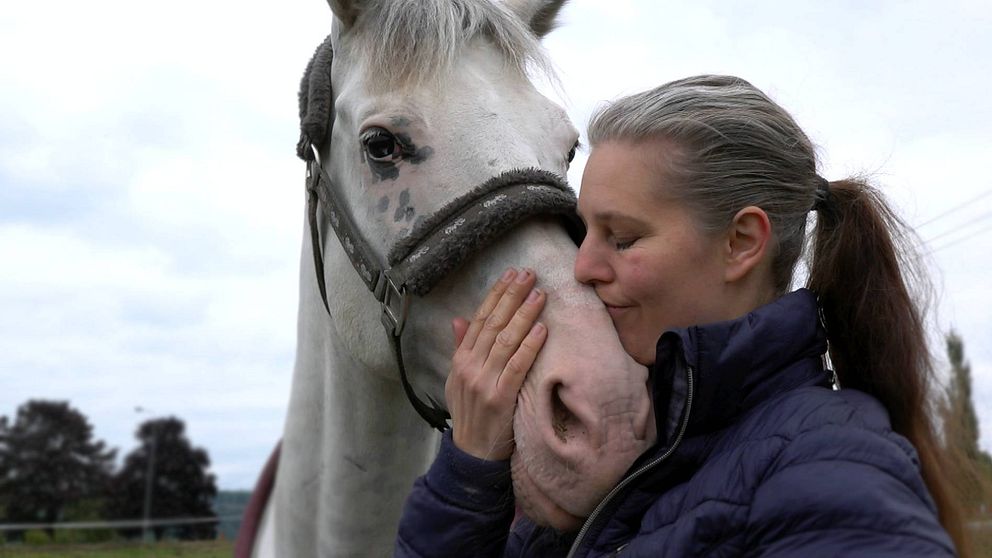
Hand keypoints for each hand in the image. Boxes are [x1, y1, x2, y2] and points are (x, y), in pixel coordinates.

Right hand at [445, 268, 547, 460]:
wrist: (471, 454)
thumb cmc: (470, 414)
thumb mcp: (457, 380)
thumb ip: (460, 348)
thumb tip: (459, 319)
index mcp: (460, 359)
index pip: (479, 319)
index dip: (496, 294)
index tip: (511, 274)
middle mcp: (469, 367)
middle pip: (493, 324)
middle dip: (512, 296)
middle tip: (529, 274)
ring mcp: (484, 382)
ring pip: (506, 340)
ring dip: (524, 315)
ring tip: (539, 294)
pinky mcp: (500, 398)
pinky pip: (517, 367)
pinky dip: (529, 346)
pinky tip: (542, 330)